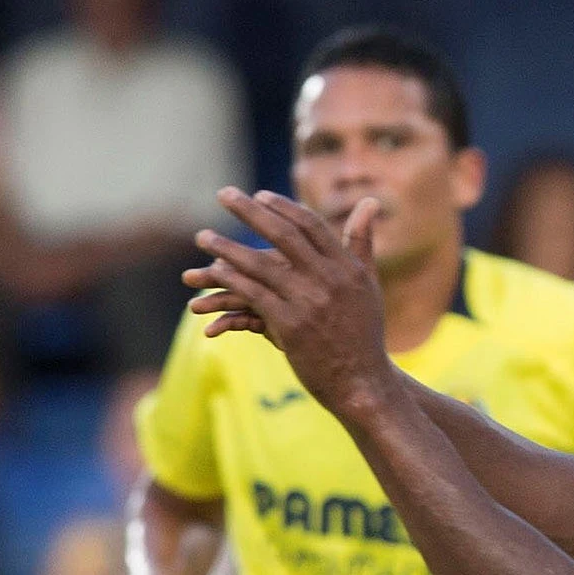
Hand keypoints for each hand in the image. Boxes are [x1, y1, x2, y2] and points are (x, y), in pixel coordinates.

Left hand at [184, 189, 389, 416]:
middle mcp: (330, 279)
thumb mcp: (368, 283)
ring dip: (226, 247)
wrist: (363, 380)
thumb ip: (362, 242)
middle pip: (283, 234)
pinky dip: (230, 280)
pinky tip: (212, 271)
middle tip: (224, 194)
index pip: (312, 226)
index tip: (260, 196)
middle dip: (249, 211)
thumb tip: (370, 201)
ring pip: (260, 264)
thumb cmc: (363, 332)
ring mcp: (309, 301)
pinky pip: (252, 294)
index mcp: (348, 268)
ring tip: (203, 236)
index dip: (283, 208)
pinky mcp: (290, 324)